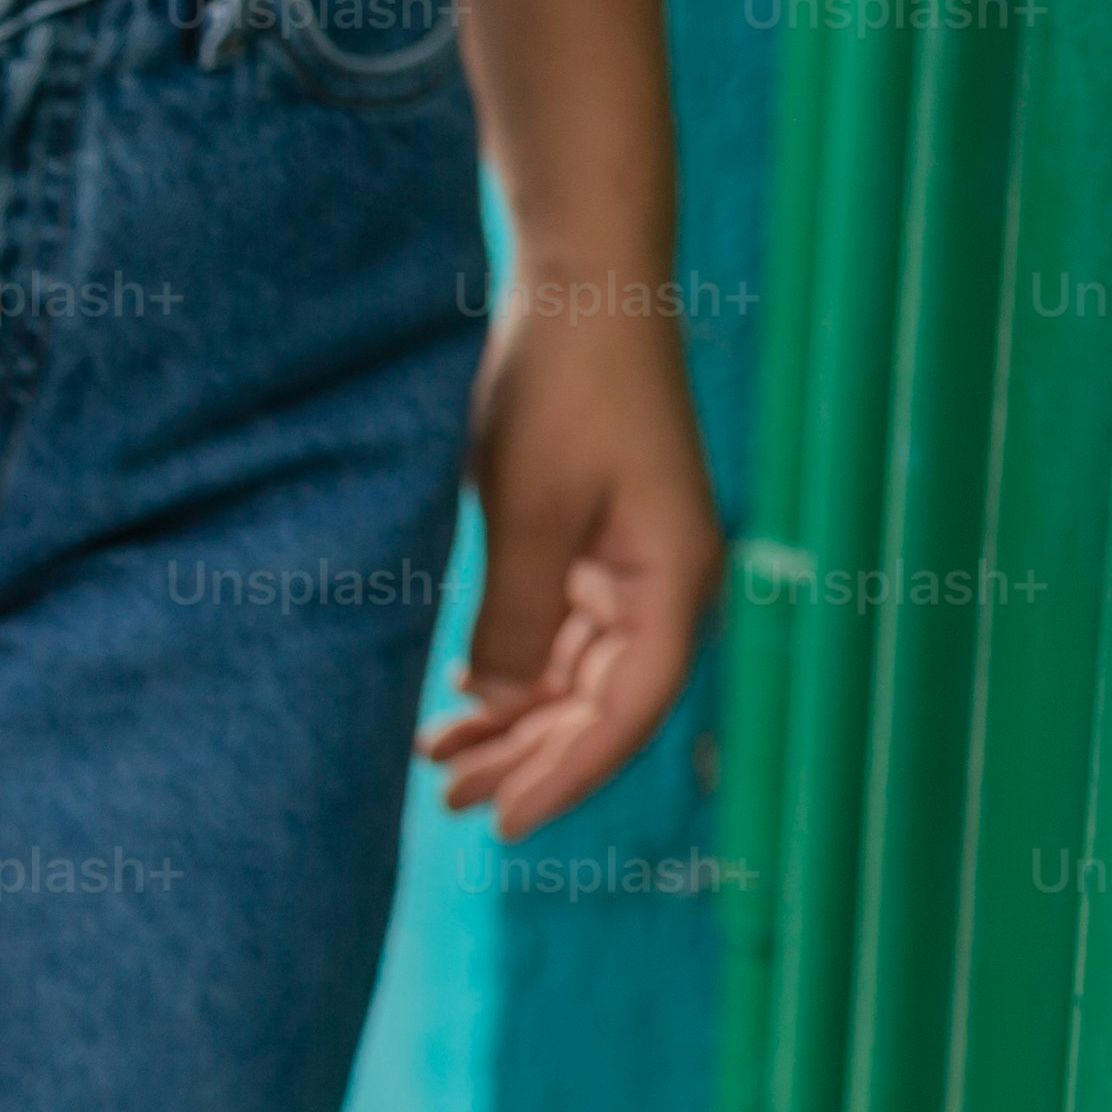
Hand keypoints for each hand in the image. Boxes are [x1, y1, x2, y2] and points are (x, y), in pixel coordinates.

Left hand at [421, 292, 721, 838]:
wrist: (581, 288)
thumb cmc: (566, 386)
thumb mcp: (528, 510)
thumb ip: (515, 616)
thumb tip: (497, 701)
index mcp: (673, 580)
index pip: (628, 712)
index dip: (568, 775)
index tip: (505, 823)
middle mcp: (664, 584)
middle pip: (599, 706)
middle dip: (527, 758)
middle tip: (448, 797)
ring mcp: (630, 567)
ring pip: (574, 677)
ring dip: (512, 722)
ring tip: (438, 760)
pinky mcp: (593, 548)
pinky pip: (558, 635)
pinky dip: (511, 671)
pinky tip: (461, 700)